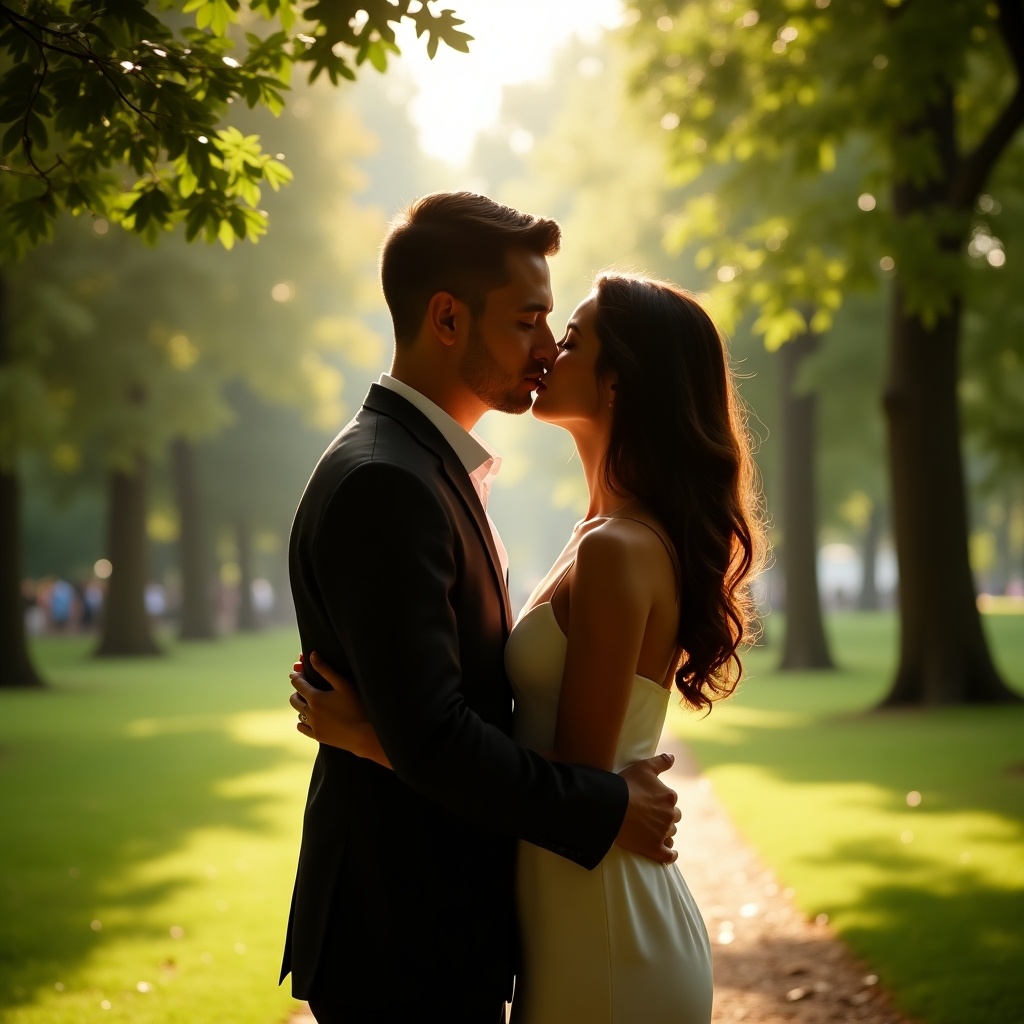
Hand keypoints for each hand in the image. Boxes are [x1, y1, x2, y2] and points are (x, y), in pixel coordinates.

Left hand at [289, 652, 389, 766]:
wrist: (364, 734)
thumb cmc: (357, 706)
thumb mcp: (343, 684)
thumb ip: (326, 669)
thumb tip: (312, 655)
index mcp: (315, 697)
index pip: (298, 683)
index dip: (296, 676)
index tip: (295, 672)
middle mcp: (310, 712)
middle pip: (294, 699)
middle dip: (297, 691)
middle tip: (302, 687)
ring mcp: (313, 725)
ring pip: (298, 713)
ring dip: (301, 705)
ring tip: (308, 702)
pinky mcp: (317, 736)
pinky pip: (302, 727)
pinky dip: (302, 721)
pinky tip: (309, 718)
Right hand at [614, 753, 679, 863]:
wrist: (613, 808)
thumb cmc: (627, 785)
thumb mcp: (643, 767)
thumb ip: (660, 762)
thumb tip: (673, 758)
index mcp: (669, 797)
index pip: (671, 801)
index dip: (662, 802)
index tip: (651, 803)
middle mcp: (670, 815)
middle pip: (673, 818)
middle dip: (666, 817)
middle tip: (652, 817)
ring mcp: (663, 833)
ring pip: (670, 834)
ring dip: (665, 833)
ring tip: (653, 832)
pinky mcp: (655, 849)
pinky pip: (669, 855)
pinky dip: (670, 854)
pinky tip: (668, 853)